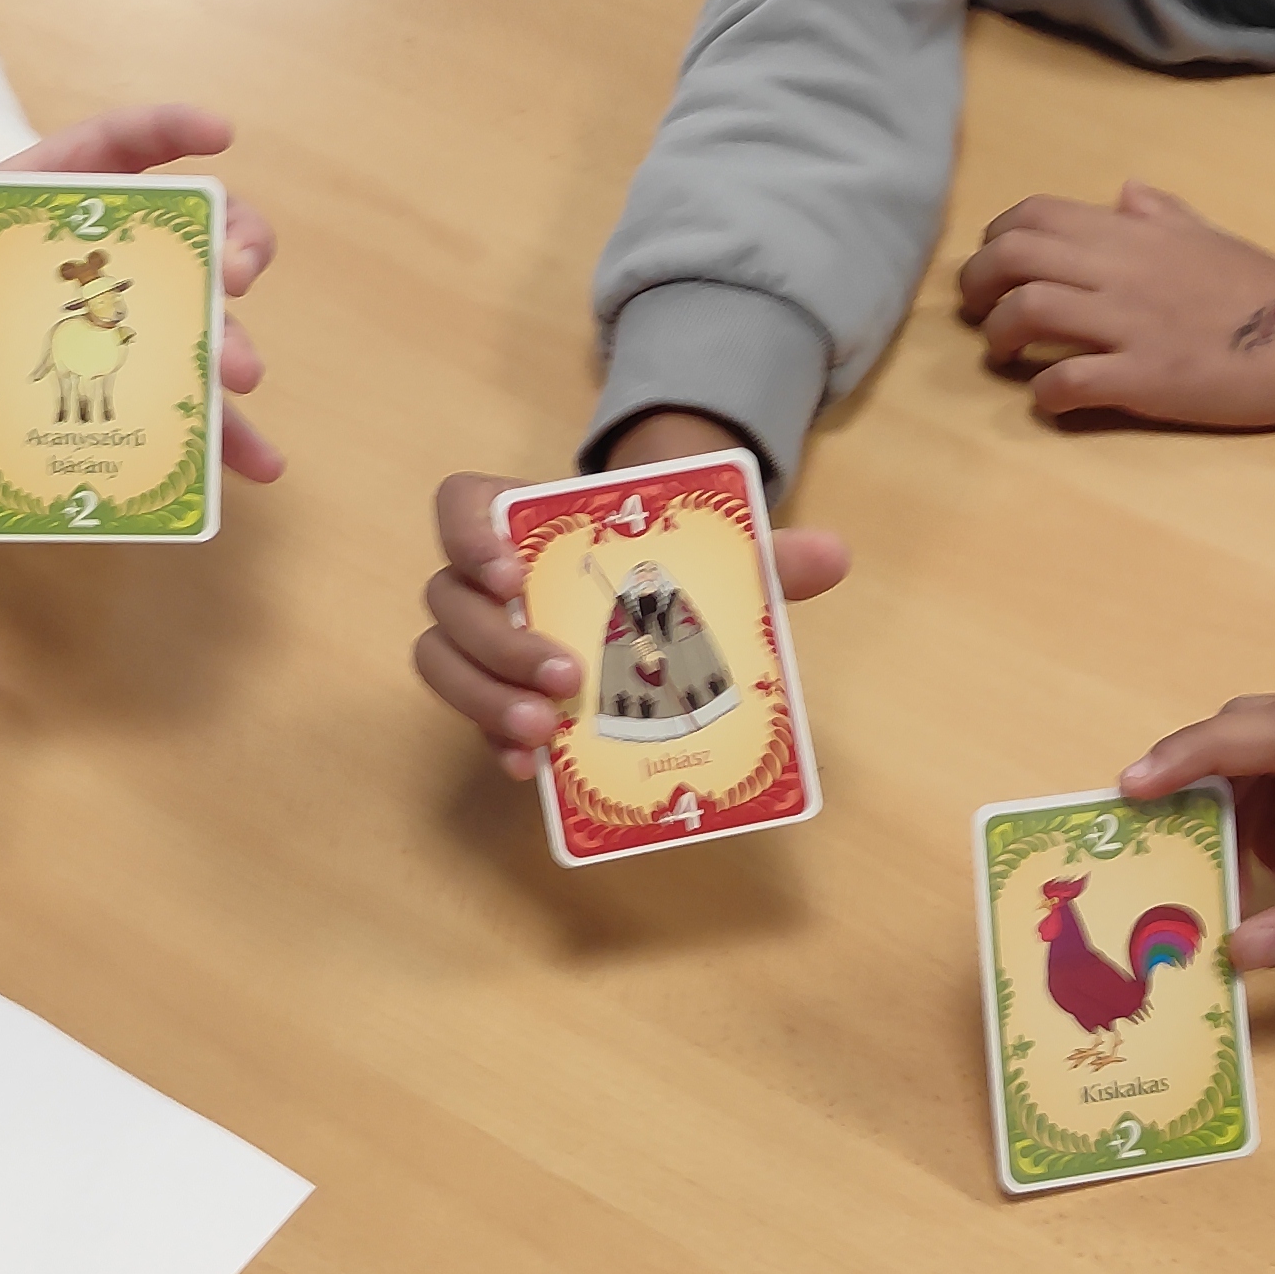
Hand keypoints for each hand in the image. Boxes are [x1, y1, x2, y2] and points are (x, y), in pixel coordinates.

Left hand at [0, 104, 285, 484]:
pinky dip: (222, 436)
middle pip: (190, 230)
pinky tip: (256, 464)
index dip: (169, 131)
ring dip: (230, 343)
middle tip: (234, 279)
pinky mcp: (123, 380)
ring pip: (201, 319)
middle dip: (230, 245)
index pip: (116, 146)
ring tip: (240, 376)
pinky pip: (183, 406)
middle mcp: (105, 252)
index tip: (219, 134)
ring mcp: (123, 317)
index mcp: (50, 199)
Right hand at [412, 412, 848, 781]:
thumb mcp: (712, 562)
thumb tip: (834, 555)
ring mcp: (483, 642)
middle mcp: (488, 582)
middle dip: (499, 644)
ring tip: (543, 732)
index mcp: (526, 525)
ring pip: (441, 661)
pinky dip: (492, 740)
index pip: (461, 505)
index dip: (467, 535)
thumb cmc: (663, 574)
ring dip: (484, 697)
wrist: (653, 616)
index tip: (513, 573)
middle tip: (565, 676)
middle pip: (449, 600)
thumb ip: (764, 557)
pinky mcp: (493, 696)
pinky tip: (530, 768)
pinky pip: (467, 718)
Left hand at [954, 185, 1274, 429]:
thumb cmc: (1264, 286)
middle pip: (1013, 257)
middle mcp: (1121, 271)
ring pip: (1027, 311)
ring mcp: (1131, 325)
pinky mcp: (1146, 379)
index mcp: (1133, 233)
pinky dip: (1042, 393)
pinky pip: (1068, 380)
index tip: (993, 267)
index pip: (1034, 214)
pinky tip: (1050, 400)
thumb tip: (1124, 192)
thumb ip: (1160, 214)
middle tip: (977, 313)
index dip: (996, 238)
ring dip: (997, 336)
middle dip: (976, 284)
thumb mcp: (1208, 235)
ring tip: (1003, 355)